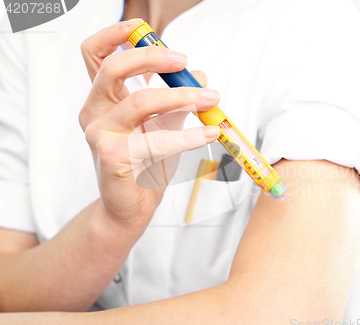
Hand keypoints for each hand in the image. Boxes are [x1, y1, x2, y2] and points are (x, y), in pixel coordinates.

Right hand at [79, 18, 219, 231]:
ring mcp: (99, 135)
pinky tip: (209, 134)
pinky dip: (188, 135)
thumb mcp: (164, 125)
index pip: (96, 56)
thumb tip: (201, 76)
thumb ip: (178, 102)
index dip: (114, 36)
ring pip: (140, 101)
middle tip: (184, 62)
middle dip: (151, 58)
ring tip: (210, 99)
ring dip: (182, 97)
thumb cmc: (145, 165)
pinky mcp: (112, 157)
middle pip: (112, 69)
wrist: (132, 207)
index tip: (142, 28)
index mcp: (104, 99)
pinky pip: (155, 140)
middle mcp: (95, 112)